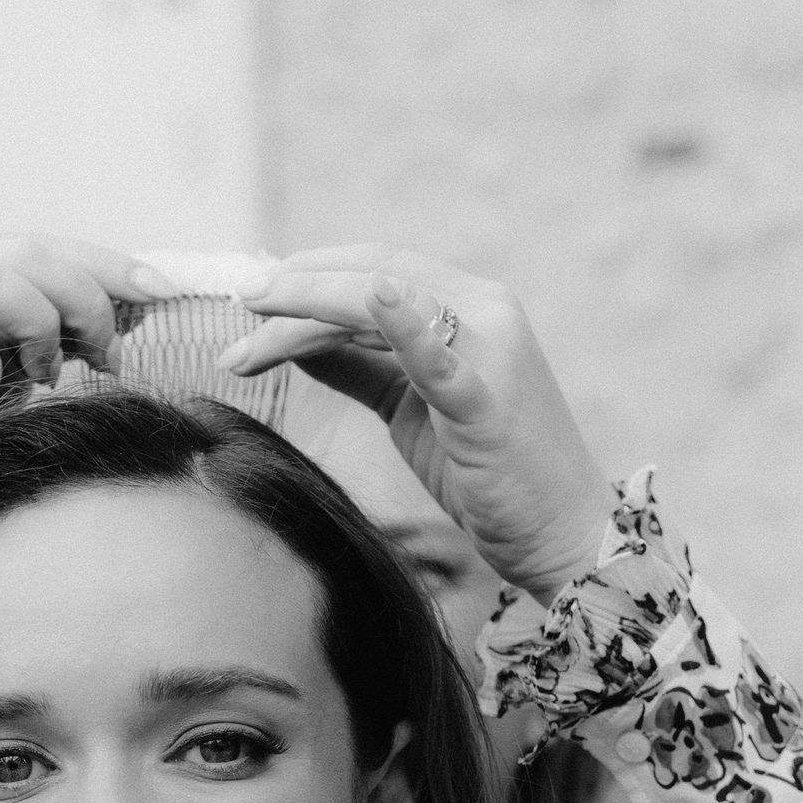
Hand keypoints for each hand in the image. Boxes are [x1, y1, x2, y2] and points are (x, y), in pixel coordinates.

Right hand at [0, 235, 177, 587]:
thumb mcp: (13, 367)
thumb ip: (60, 330)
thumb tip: (136, 304)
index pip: (41, 244)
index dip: (108, 264)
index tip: (163, 291)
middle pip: (23, 251)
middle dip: (85, 297)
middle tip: (108, 353)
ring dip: (40, 324)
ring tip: (48, 376)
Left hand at [218, 246, 614, 601]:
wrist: (563, 534)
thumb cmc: (492, 477)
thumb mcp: (413, 413)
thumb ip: (362, 371)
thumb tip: (300, 345)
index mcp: (472, 309)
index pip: (379, 269)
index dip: (313, 272)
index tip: (256, 292)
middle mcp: (488, 312)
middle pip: (375, 276)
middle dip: (299, 285)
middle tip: (239, 300)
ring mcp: (492, 352)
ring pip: (387, 306)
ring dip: (311, 311)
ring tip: (253, 329)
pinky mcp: (487, 402)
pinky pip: (441, 355)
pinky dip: (407, 324)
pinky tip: (376, 297)